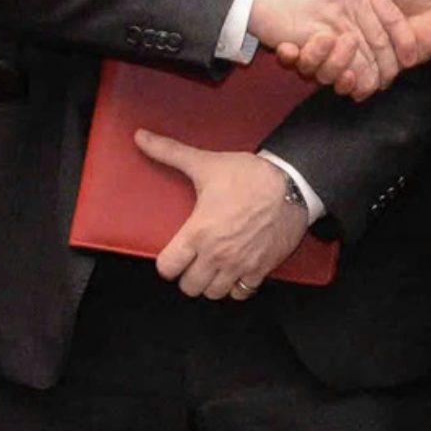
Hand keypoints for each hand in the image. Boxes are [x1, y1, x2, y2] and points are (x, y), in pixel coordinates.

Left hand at [133, 134, 309, 298]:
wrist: (291, 184)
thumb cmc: (249, 176)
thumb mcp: (205, 164)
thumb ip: (169, 152)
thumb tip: (140, 136)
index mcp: (198, 233)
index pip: (168, 268)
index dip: (166, 263)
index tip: (172, 255)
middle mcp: (216, 255)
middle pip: (189, 287)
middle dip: (187, 276)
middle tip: (192, 262)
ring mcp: (239, 265)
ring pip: (214, 294)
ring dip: (210, 283)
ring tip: (211, 268)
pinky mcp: (261, 269)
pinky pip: (241, 293)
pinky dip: (235, 288)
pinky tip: (234, 272)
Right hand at [271, 0, 430, 96]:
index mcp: (342, 3)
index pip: (312, 22)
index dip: (299, 32)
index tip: (288, 40)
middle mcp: (348, 26)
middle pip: (318, 48)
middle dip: (307, 55)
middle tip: (292, 53)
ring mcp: (359, 49)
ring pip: (331, 67)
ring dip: (324, 71)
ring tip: (320, 68)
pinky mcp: (372, 69)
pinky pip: (352, 81)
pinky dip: (347, 85)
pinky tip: (347, 82)